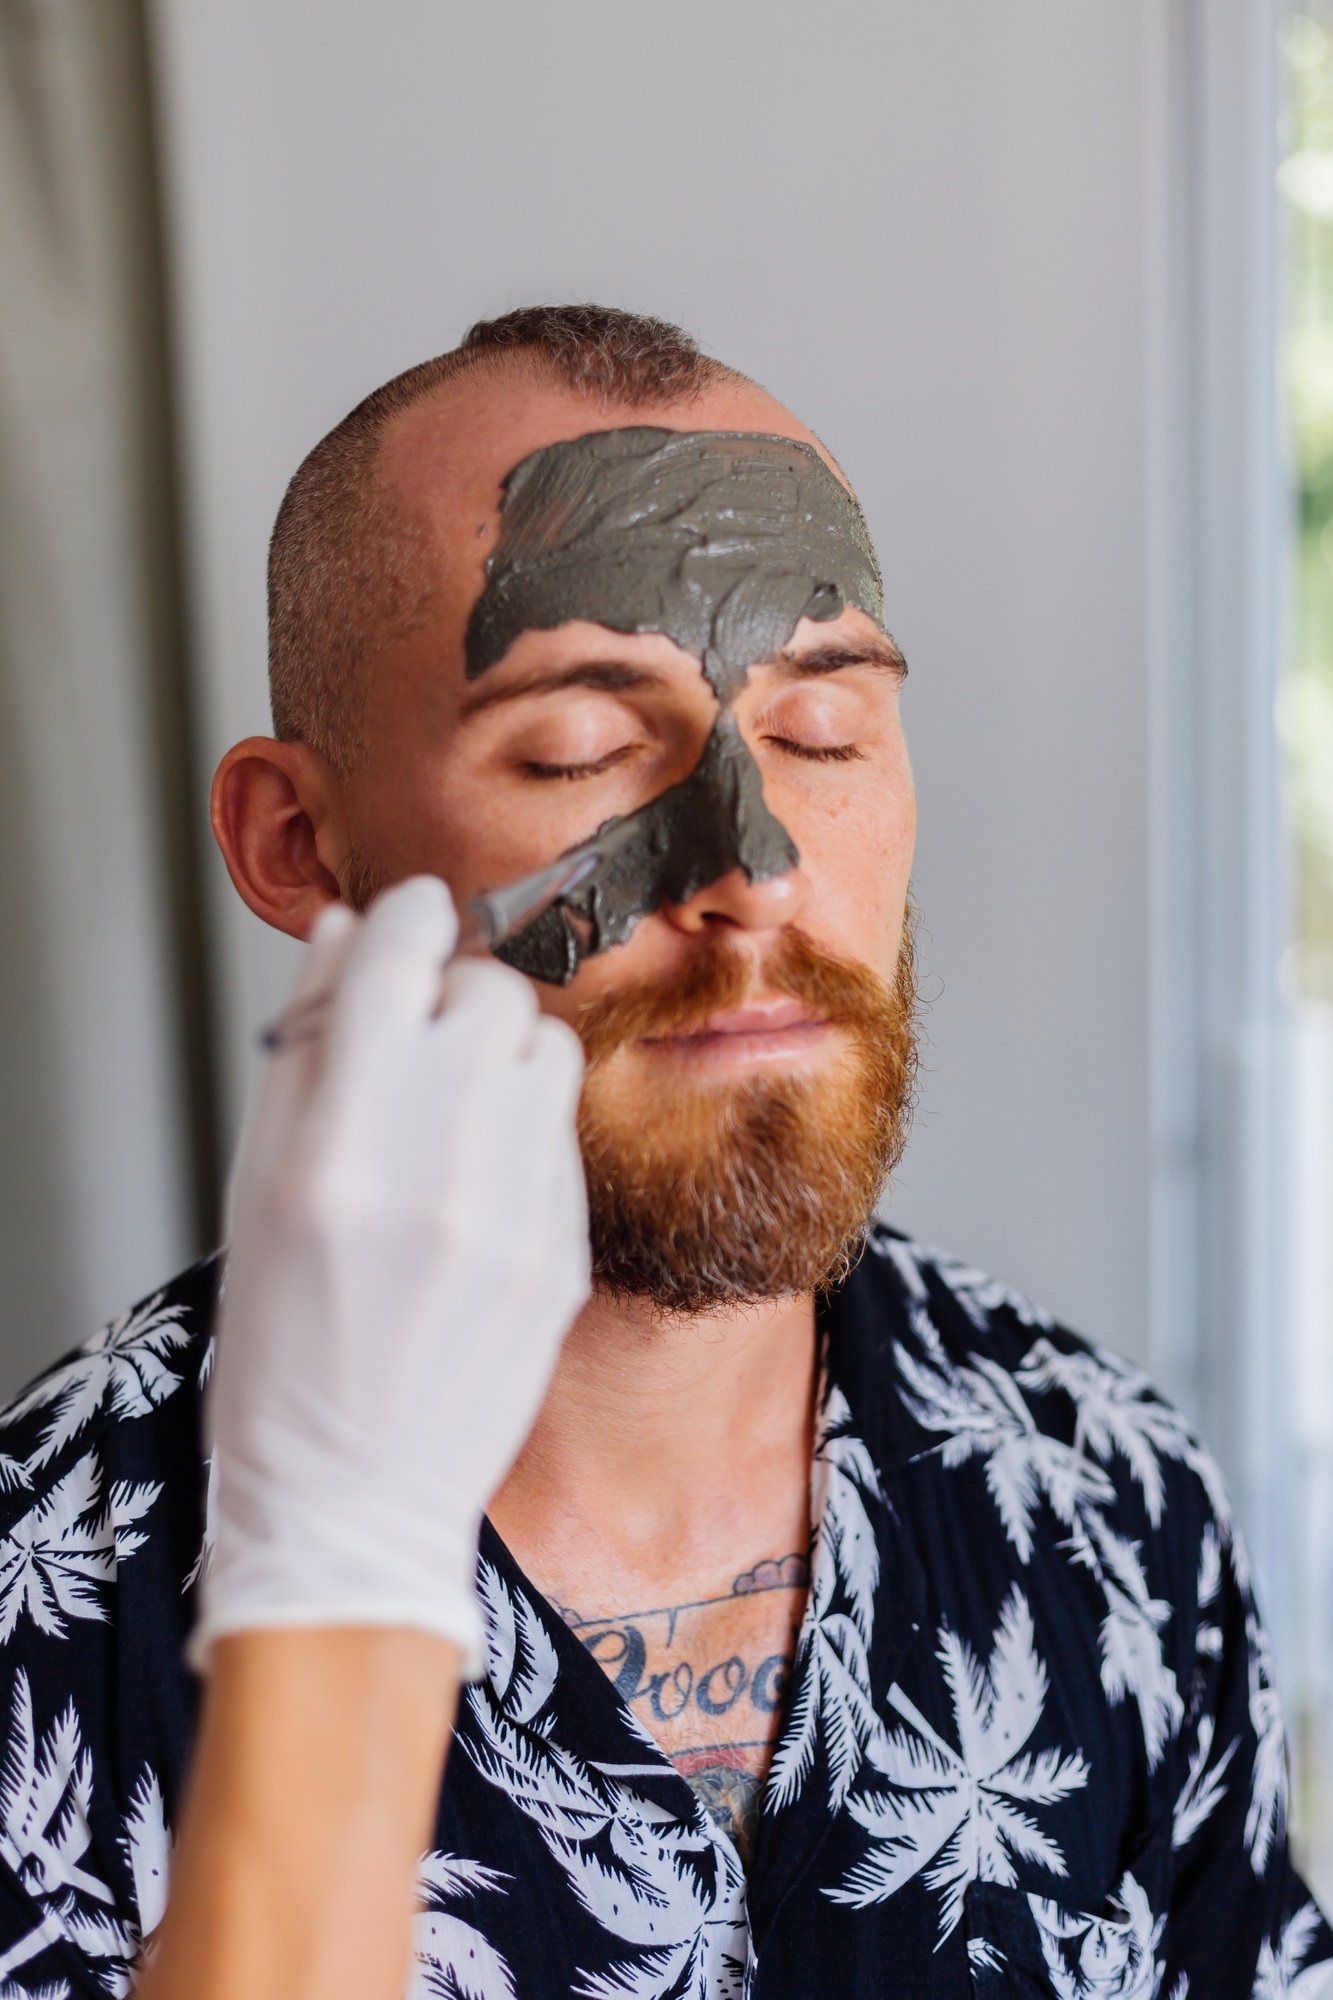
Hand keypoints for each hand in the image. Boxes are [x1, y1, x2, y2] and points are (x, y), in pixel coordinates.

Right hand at [191, 877, 589, 1673]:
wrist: (354, 1493)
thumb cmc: (283, 1347)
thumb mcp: (255, 1188)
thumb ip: (306, 1048)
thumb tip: (349, 936)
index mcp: (337, 1150)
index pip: (400, 958)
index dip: (407, 918)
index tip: (408, 919)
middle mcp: (436, 1171)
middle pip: (489, 991)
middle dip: (452, 995)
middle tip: (420, 1040)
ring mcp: (513, 1214)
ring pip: (543, 1047)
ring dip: (500, 1051)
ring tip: (457, 1107)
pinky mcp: (564, 1249)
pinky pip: (563, 1127)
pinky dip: (524, 1123)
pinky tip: (480, 1175)